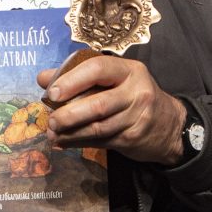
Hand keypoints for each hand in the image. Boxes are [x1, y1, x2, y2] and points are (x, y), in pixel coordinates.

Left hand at [36, 55, 184, 162]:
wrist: (169, 125)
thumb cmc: (133, 95)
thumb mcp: (115, 79)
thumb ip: (79, 76)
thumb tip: (43, 78)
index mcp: (129, 70)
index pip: (98, 69)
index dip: (72, 80)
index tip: (52, 92)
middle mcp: (136, 92)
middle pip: (98, 104)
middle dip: (70, 114)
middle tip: (50, 120)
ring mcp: (136, 117)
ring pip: (98, 127)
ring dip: (70, 133)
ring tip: (52, 133)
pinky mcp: (132, 138)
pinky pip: (100, 141)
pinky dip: (78, 142)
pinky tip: (63, 142)